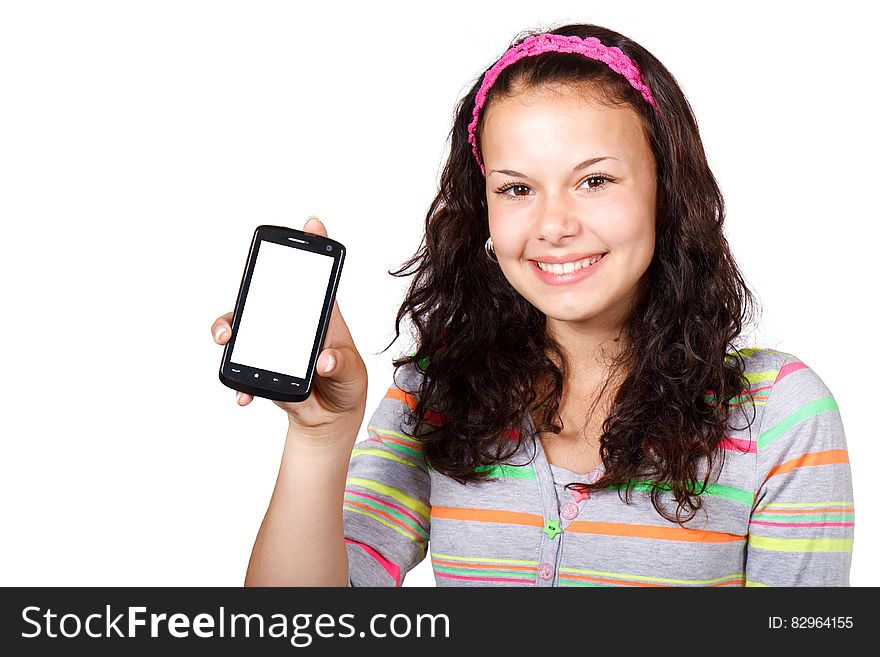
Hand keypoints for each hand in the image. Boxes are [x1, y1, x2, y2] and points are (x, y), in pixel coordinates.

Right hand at [212, 217, 367, 441]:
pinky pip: (241, 367)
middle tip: (244, 297)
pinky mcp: (261, 366)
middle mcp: (292, 322)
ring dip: (230, 330)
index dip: (314, 249)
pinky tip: (246, 395)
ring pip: (244, 326)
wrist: (329, 418)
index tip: (313, 225)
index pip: (316, 278)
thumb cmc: (345, 383)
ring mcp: (272, 342)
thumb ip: (341, 365)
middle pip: (266, 295)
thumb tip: (324, 361)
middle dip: (250, 291)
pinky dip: (239, 380)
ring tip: (227, 342)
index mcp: (320, 316)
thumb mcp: (351, 373)